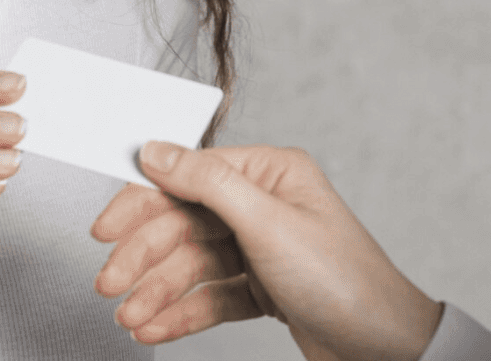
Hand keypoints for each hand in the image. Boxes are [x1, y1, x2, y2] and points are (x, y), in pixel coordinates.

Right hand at [91, 143, 441, 360]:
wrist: (384, 349)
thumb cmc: (344, 280)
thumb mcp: (268, 223)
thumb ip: (207, 183)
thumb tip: (158, 150)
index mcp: (271, 174)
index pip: (189, 177)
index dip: (141, 203)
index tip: (105, 228)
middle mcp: (265, 207)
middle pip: (184, 224)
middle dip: (144, 257)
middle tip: (110, 285)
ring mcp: (263, 249)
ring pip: (193, 264)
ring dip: (157, 292)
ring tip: (131, 317)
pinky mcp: (263, 289)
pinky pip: (209, 296)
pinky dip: (180, 313)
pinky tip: (155, 328)